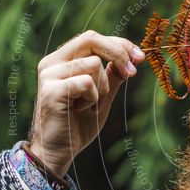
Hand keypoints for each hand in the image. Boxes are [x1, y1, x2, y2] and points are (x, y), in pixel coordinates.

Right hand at [25, 30, 145, 176]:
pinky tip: (79, 110)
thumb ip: (112, 76)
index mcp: (61, 60)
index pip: (92, 38)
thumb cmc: (77, 125)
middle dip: (118, 52)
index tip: (140, 57)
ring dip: (102, 87)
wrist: (57, 152)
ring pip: (93, 63)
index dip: (119, 44)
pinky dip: (92, 98)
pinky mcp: (51, 90)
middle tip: (133, 72)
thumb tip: (131, 58)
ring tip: (89, 105)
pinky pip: (87, 83)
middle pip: (91, 39)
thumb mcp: (101, 96)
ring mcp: (49, 75)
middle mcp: (52, 62)